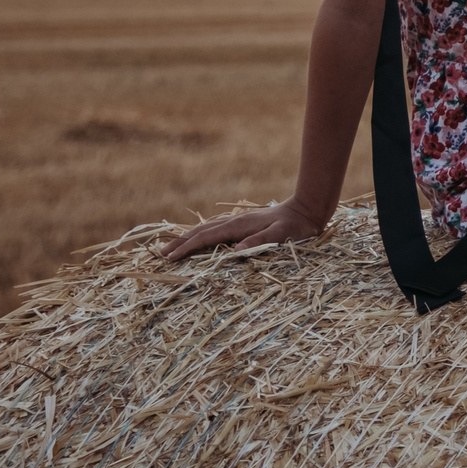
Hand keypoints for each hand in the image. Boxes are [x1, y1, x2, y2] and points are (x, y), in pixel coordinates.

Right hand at [162, 198, 323, 260]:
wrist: (307, 209)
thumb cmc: (296, 226)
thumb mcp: (281, 235)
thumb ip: (260, 241)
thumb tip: (235, 250)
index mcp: (239, 225)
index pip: (206, 237)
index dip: (186, 247)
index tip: (169, 258)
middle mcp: (234, 221)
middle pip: (200, 231)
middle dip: (179, 243)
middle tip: (159, 255)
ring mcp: (238, 220)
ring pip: (206, 228)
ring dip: (187, 237)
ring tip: (171, 247)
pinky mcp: (243, 223)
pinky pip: (215, 228)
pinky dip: (201, 233)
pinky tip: (199, 237)